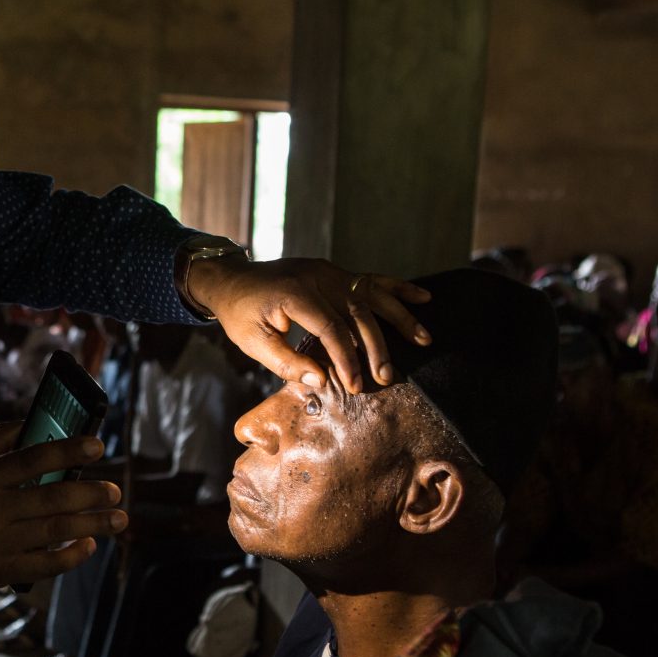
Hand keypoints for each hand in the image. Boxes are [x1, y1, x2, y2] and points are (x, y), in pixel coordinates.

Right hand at [0, 423, 125, 612]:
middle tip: (115, 490)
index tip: (97, 445)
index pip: (30, 459)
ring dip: (94, 524)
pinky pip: (47, 565)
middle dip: (91, 493)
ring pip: (55, 532)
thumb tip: (32, 421)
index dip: (66, 450)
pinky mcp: (1, 572)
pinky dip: (73, 556)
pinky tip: (90, 545)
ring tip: (119, 518)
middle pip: (51, 498)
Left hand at [189, 255, 432, 391]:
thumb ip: (286, 362)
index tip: (357, 385)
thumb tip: (321, 381)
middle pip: (358, 312)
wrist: (233, 279)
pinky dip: (398, 288)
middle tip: (387, 376)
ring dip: (400, 317)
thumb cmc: (241, 314)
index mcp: (295, 293)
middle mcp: (318, 277)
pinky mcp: (336, 272)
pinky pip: (371, 279)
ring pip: (372, 295)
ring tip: (424, 338)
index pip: (331, 328)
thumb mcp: (253, 342)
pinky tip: (423, 297)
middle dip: (376, 347)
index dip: (346, 358)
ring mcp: (330, 271)